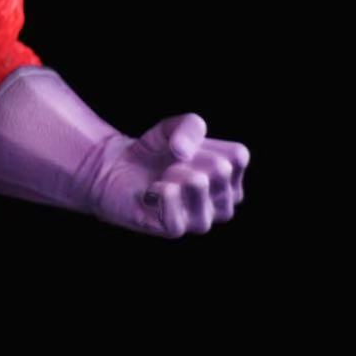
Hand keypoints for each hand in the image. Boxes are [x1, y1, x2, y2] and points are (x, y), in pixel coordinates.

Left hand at [88, 113, 249, 237]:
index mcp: (232, 180)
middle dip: (189, 158)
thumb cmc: (155, 151)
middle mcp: (224, 204)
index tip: (187, 150)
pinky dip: (159, 188)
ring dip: (173, 171)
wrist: (117, 169)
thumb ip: (190, 126)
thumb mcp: (175, 127)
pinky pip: (173, 200)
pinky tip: (152, 190)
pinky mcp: (174, 229)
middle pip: (220, 168)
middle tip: (171, 165)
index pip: (237, 156)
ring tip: (162, 177)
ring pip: (199, 183)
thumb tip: (183, 152)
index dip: (206, 144)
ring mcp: (201, 220)